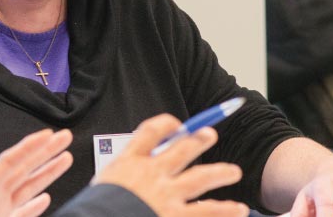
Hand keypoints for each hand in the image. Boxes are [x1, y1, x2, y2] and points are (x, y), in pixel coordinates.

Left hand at [0, 129, 73, 216]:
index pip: (10, 162)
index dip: (28, 147)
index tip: (47, 133)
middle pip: (23, 168)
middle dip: (45, 152)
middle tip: (65, 135)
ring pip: (27, 188)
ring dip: (46, 174)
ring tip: (65, 158)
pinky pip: (22, 213)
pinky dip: (34, 206)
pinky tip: (45, 199)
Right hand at [92, 114, 248, 216]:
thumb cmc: (95, 209)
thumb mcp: (101, 186)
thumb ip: (120, 179)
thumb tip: (128, 177)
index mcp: (128, 163)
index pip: (150, 132)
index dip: (165, 125)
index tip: (176, 124)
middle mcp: (151, 174)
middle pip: (181, 149)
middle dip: (198, 139)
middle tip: (210, 134)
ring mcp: (166, 195)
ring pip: (201, 178)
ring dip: (220, 172)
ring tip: (234, 171)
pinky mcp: (176, 216)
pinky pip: (207, 211)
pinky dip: (224, 209)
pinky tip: (237, 209)